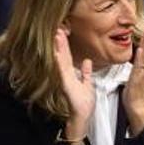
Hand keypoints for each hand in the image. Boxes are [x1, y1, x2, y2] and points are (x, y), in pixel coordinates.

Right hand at [52, 27, 93, 144]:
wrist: (82, 117)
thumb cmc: (83, 104)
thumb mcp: (87, 85)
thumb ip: (86, 73)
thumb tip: (86, 61)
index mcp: (70, 75)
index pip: (67, 56)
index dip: (64, 44)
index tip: (63, 31)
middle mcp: (65, 76)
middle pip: (62, 55)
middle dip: (60, 42)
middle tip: (57, 27)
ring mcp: (64, 80)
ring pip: (61, 60)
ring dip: (58, 48)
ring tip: (57, 34)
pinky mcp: (66, 85)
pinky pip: (62, 71)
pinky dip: (59, 62)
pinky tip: (56, 53)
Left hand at [123, 21, 143, 136]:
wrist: (136, 107)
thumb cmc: (134, 92)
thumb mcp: (134, 75)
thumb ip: (136, 65)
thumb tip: (136, 55)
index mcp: (143, 67)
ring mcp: (142, 74)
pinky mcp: (137, 81)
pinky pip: (139, 68)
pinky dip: (140, 59)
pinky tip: (140, 50)